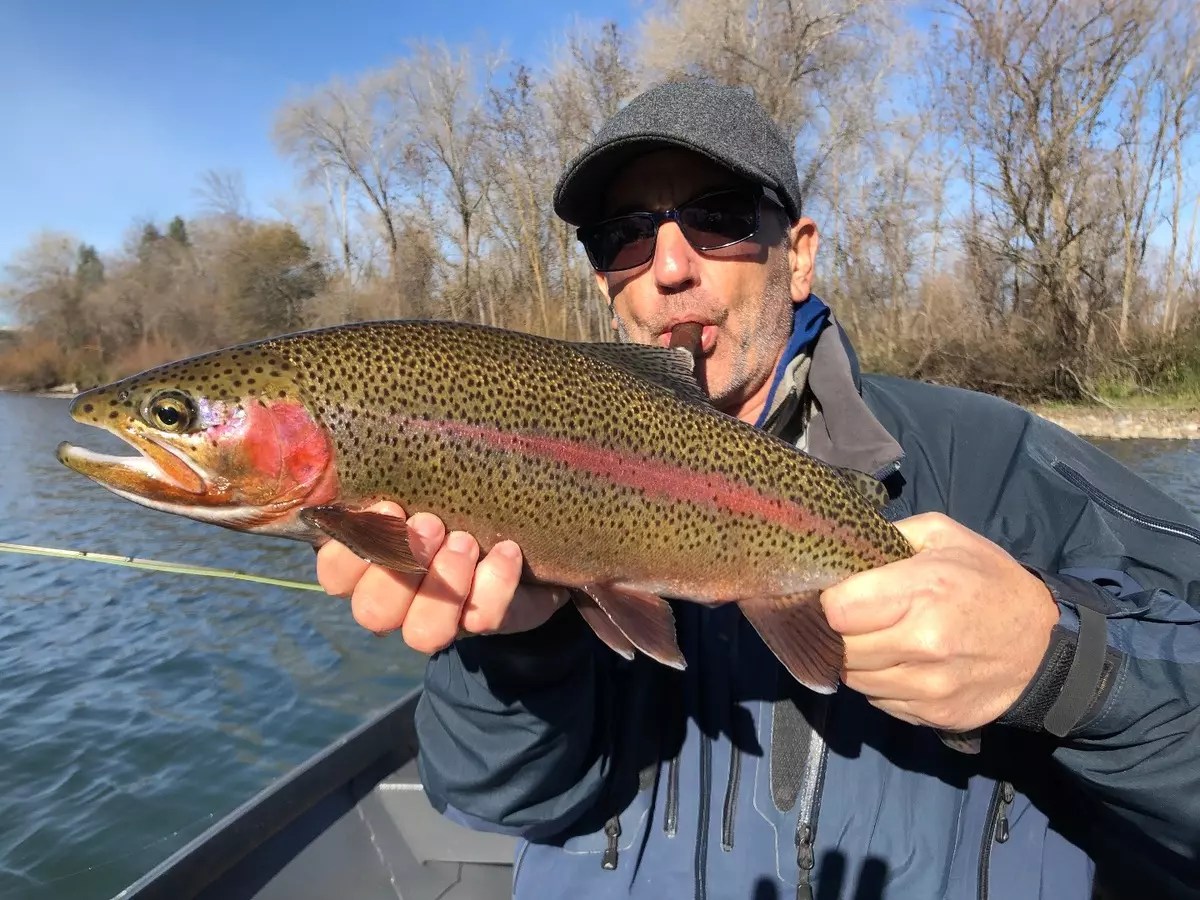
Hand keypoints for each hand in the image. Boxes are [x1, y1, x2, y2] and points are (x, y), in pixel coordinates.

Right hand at [315, 501, 568, 653]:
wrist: (523, 532)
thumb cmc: (453, 501)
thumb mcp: (422, 489)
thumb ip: (394, 487)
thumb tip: (374, 478)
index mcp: (368, 566)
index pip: (335, 574)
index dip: (354, 548)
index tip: (389, 506)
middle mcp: (396, 602)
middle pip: (372, 611)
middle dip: (401, 564)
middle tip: (432, 523)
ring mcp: (438, 620)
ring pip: (422, 633)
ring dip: (443, 583)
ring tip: (466, 542)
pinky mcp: (482, 624)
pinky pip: (482, 620)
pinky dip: (495, 582)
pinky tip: (506, 550)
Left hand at [819, 512, 1058, 731]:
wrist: (1045, 648)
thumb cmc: (990, 583)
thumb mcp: (945, 537)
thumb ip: (890, 536)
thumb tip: (841, 547)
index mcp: (924, 590)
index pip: (837, 609)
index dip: (828, 601)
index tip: (836, 594)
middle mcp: (923, 643)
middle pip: (840, 648)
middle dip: (837, 633)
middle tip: (853, 619)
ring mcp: (928, 686)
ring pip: (854, 679)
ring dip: (856, 661)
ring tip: (877, 639)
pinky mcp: (933, 716)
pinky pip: (879, 702)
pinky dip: (879, 684)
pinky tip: (898, 664)